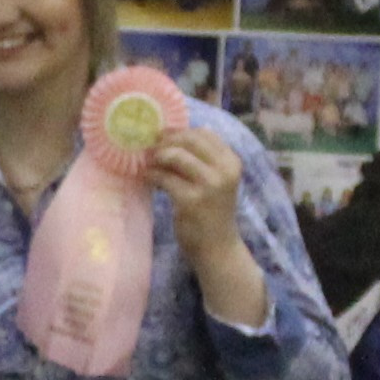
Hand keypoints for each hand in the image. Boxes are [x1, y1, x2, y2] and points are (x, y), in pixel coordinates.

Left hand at [147, 127, 266, 327]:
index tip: (163, 136)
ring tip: (148, 163)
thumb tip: (172, 137)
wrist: (217, 248)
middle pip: (190, 140)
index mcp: (231, 162)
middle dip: (166, 141)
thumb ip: (203, 161)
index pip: (205, 133)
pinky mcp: (191, 201)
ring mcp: (208, 185)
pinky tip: (147, 178)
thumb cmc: (213, 213)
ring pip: (176, 156)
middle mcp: (224, 170)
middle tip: (151, 148)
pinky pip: (165, 178)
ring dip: (157, 157)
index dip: (180, 131)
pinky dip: (152, 175)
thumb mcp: (217, 182)